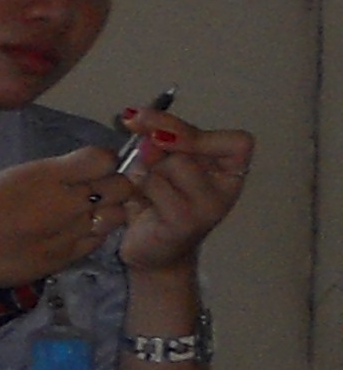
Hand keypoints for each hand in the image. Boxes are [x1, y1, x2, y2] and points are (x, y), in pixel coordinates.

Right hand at [0, 148, 141, 295]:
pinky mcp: (67, 257)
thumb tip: (88, 168)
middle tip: (92, 191)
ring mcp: (70, 232)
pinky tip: (68, 233)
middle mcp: (66, 201)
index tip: (89, 168)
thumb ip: (56, 172)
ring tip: (82, 214)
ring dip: (106, 212)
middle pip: (121, 187)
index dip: (102, 162)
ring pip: (116, 216)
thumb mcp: (16, 175)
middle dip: (111, 186)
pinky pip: (98, 240)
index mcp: (49, 174)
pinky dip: (90, 234)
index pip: (105, 159)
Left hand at [116, 107, 250, 271]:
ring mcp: (209, 208)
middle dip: (159, 137)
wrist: (152, 251)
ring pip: (174, 164)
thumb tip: (137, 118)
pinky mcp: (184, 222)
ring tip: (142, 184)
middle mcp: (226, 190)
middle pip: (196, 147)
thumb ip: (161, 142)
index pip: (238, 142)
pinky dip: (138, 185)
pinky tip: (137, 198)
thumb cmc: (159, 203)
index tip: (153, 121)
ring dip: (147, 166)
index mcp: (230, 171)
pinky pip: (156, 186)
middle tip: (131, 125)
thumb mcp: (165, 165)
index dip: (195, 130)